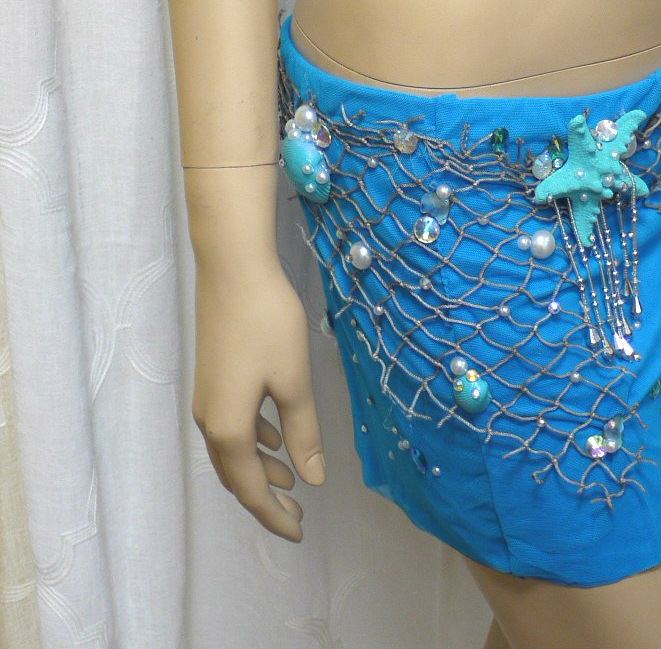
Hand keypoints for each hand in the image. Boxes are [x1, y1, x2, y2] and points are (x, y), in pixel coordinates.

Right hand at [190, 253, 325, 539]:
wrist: (231, 268)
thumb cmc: (267, 323)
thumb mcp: (294, 381)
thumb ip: (304, 434)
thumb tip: (313, 479)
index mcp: (228, 429)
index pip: (251, 489)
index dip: (274, 516)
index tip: (298, 532)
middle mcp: (209, 420)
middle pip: (236, 475)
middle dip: (265, 499)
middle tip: (297, 516)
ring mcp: (206, 398)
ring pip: (231, 451)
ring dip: (259, 469)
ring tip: (290, 481)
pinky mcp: (211, 378)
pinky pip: (229, 427)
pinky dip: (251, 441)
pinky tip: (272, 435)